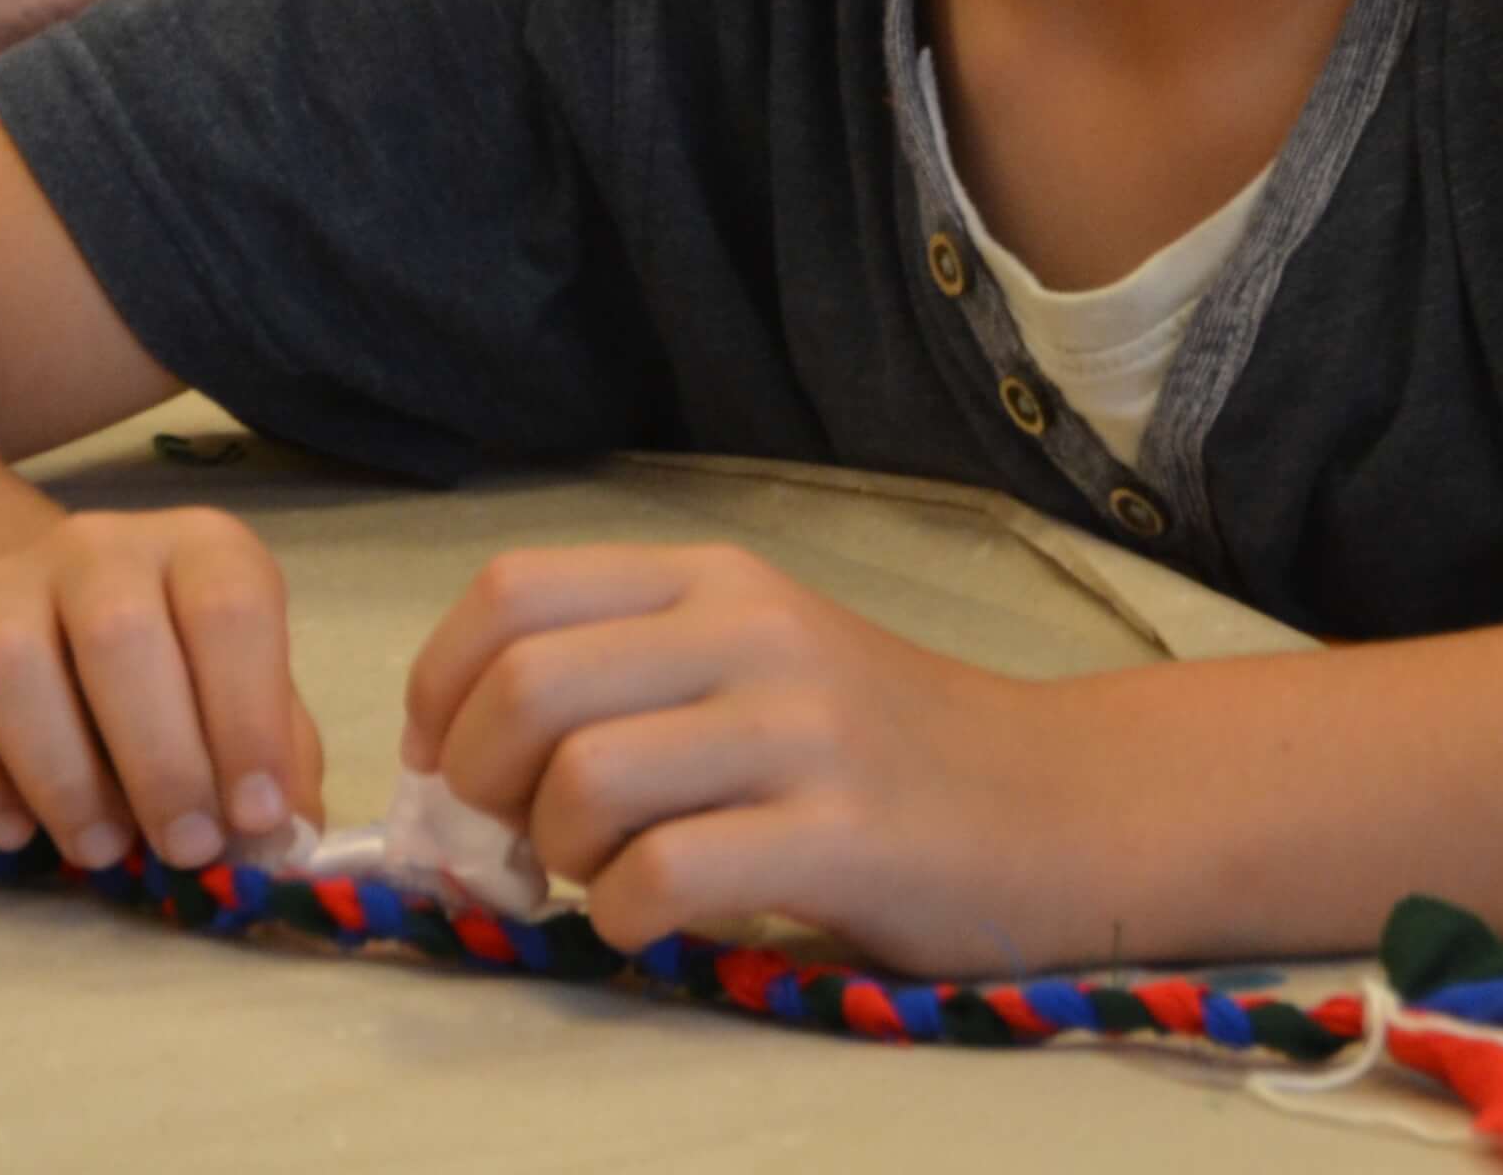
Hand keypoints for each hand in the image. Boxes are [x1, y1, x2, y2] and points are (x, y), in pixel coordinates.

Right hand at [0, 508, 324, 874]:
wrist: (50, 633)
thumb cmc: (178, 684)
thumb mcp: (245, 706)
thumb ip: (274, 764)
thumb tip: (278, 842)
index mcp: (198, 547)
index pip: (230, 606)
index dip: (248, 717)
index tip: (253, 815)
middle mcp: (95, 547)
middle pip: (117, 633)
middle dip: (160, 760)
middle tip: (184, 848)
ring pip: (9, 664)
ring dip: (62, 776)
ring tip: (101, 847)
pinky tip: (15, 829)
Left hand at [402, 543, 1095, 975]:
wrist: (1062, 803)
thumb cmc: (881, 748)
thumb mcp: (754, 663)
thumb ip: (623, 678)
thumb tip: (454, 757)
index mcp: (714, 580)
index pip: (511, 592)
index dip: (440, 687)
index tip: (447, 766)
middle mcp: (753, 633)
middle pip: (526, 689)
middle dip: (480, 788)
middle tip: (519, 844)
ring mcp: (801, 730)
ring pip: (583, 783)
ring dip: (558, 858)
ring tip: (608, 876)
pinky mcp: (840, 835)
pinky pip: (662, 877)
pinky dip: (626, 920)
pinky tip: (663, 922)